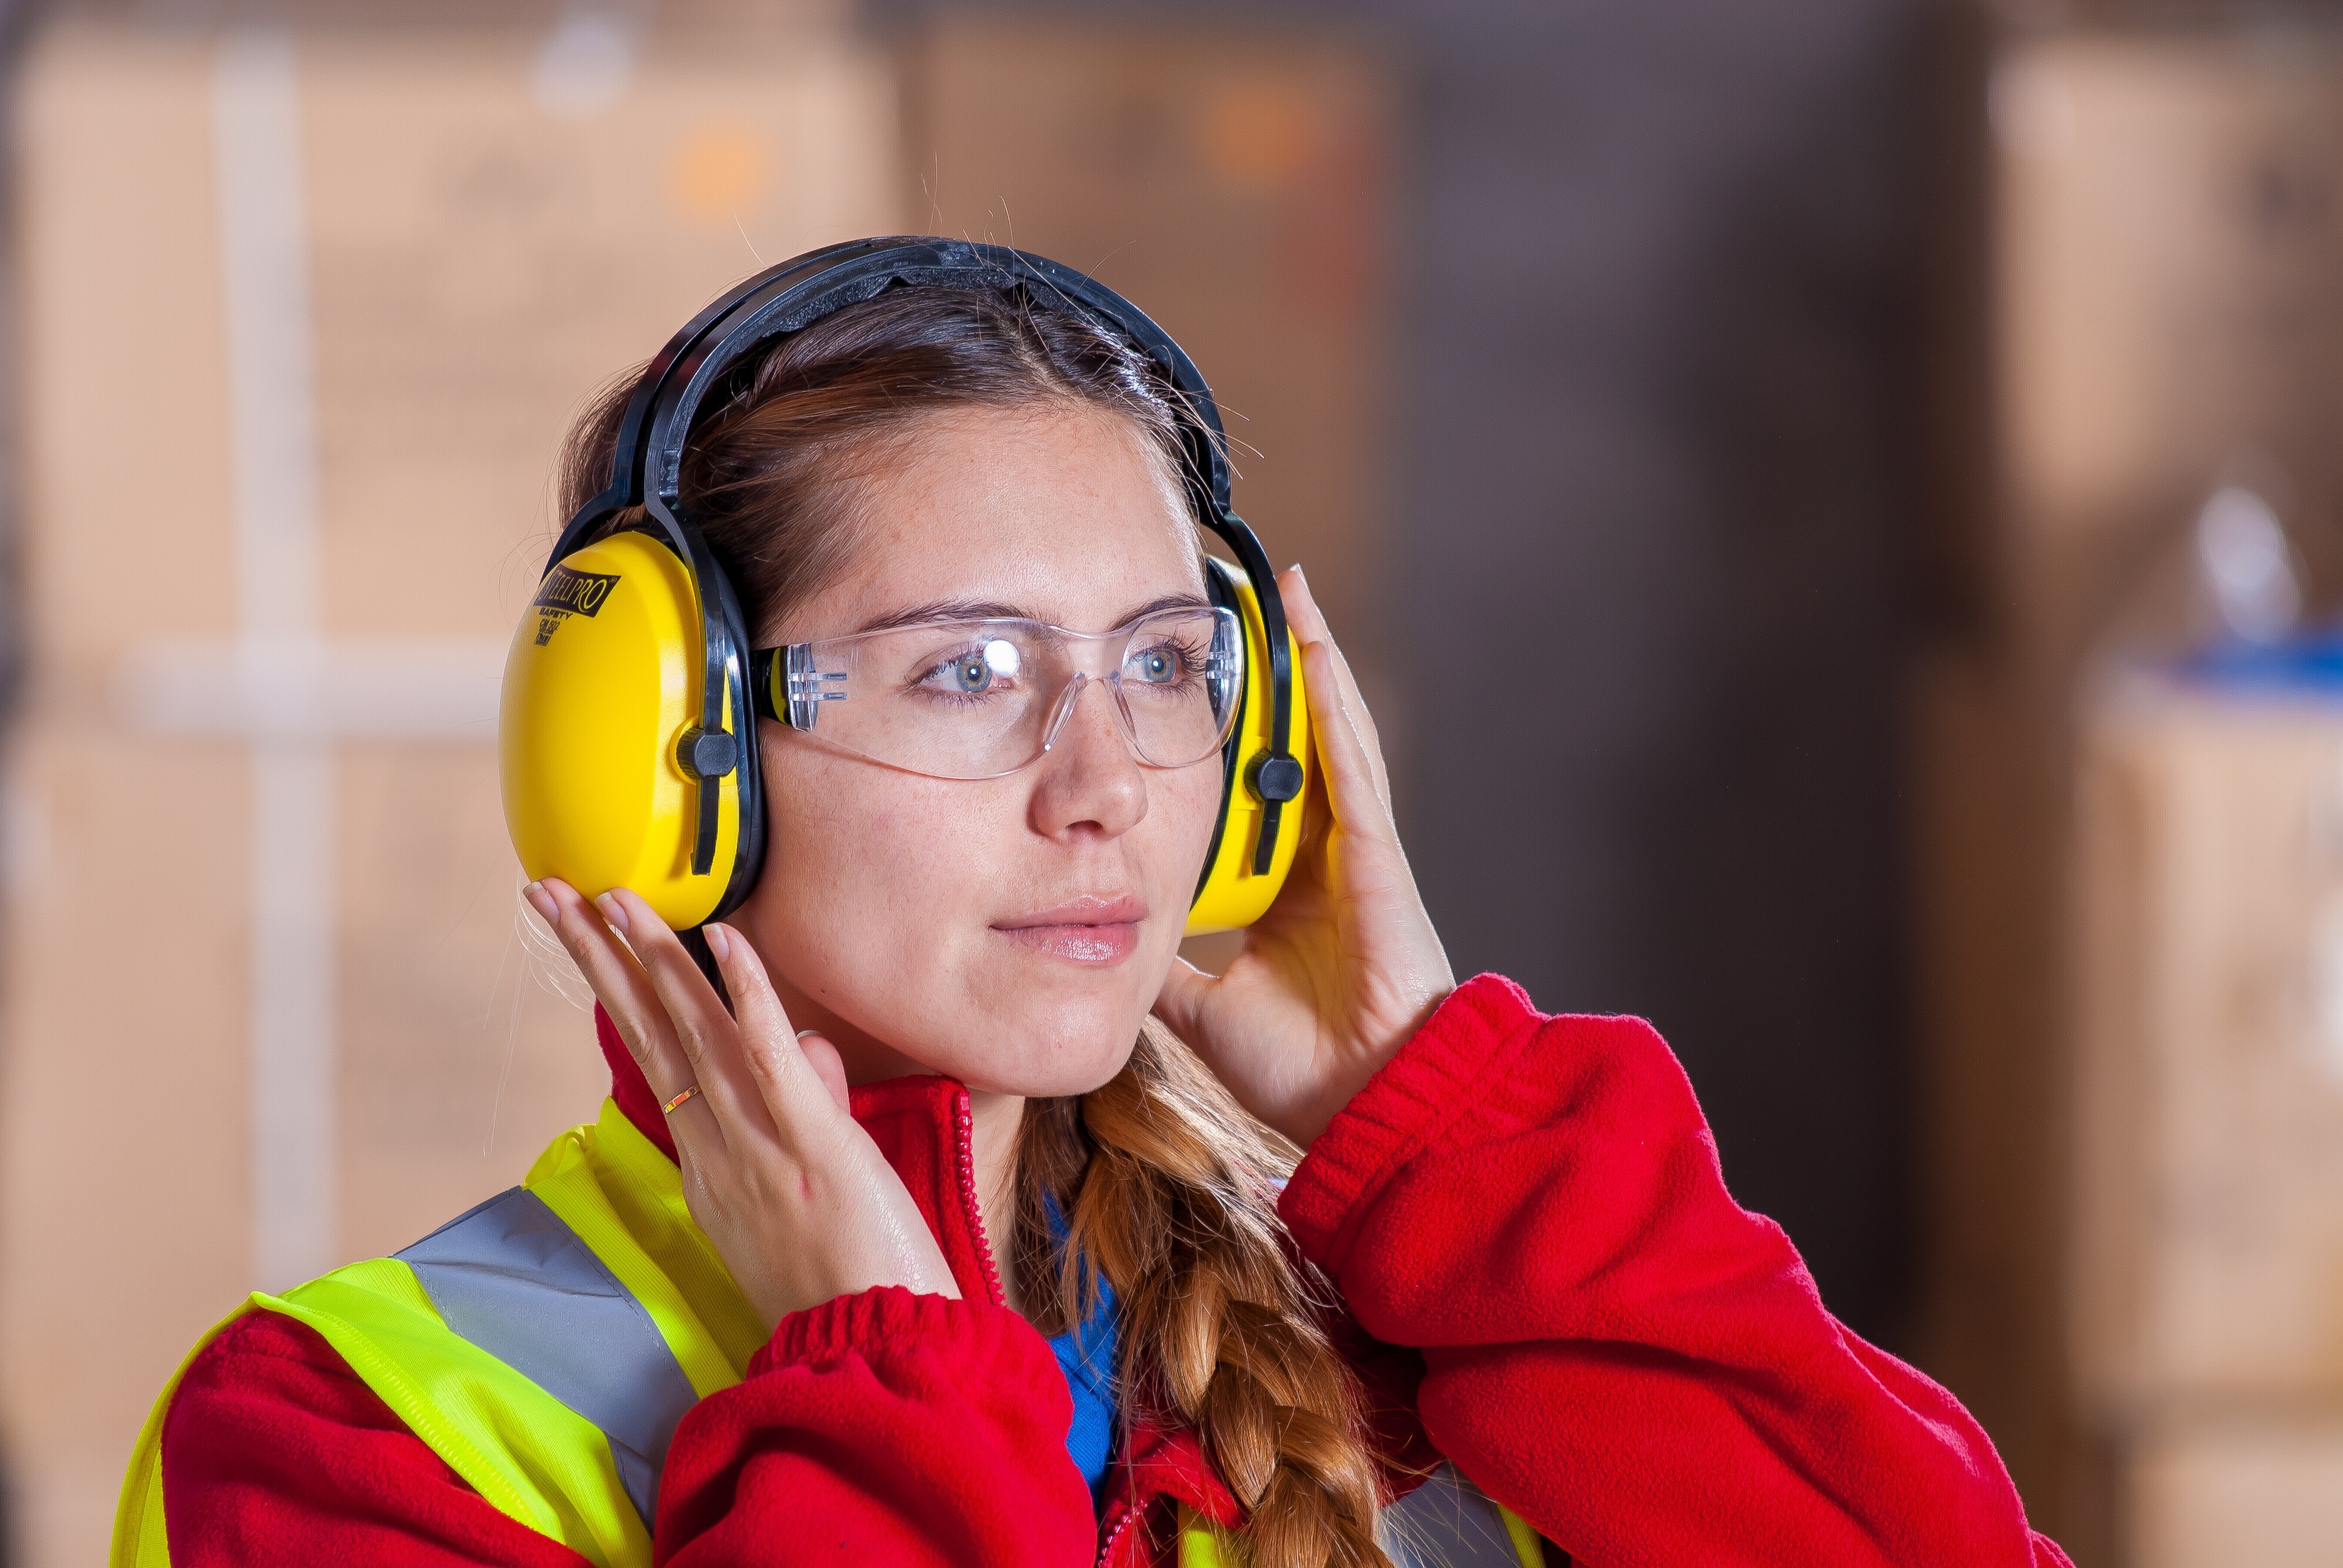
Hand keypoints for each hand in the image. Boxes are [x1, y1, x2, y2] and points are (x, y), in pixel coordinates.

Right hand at [527, 880, 959, 1329]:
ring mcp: (760, 1147)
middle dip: (597, 957)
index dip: (619, 988)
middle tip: (550, 893)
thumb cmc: (851, 1282)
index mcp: (709, 1164)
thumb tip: (810, 1046)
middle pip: (649, 1032)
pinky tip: (722, 939)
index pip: (656, 1056)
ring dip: (651, 955)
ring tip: (610, 895)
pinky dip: (749, 995)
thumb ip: (807, 1106)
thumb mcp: (810, 1189)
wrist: (877, 1353)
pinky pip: (774, 1059)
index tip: (589, 932)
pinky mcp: (814, 1147)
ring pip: (694, 1034)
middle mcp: (718, 1150)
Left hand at [1153, 565, 1455, 1147]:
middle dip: (1273, 677)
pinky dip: (1331, 702)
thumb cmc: (1304, 1070)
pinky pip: (1350, 761)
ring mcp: (1355, 848)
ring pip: (1328, 736)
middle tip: (1240, 606)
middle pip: (1294, 747)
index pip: (1254, 794)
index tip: (1198, 686)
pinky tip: (1314, 649)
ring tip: (1288, 594)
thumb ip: (1166, 966)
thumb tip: (1105, 941)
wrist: (1366, 1107)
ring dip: (1308, 663)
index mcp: (1288, 890)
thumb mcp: (1203, 1005)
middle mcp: (1324, 857)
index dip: (1233, 738)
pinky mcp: (1374, 852)